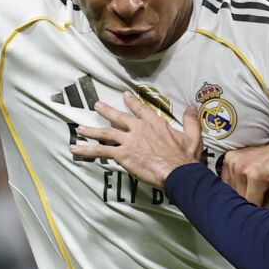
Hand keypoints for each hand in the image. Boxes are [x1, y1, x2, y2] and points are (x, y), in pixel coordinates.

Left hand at [70, 92, 204, 188]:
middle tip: (97, 105)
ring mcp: (129, 140)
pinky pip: (101, 151)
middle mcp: (139, 128)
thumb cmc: (185, 157)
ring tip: (80, 128)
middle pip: (119, 117)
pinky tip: (75, 149)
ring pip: (106, 132)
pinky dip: (87, 150)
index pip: (141, 109)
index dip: (132, 102)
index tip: (125, 96)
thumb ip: (190, 120)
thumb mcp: (193, 136)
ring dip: (92, 130)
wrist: (178, 172)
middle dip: (107, 111)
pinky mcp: (122, 154)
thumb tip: (192, 106)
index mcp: (155, 123)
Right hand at [220, 140, 268, 213]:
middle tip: (267, 190)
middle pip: (241, 197)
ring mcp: (234, 161)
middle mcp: (241, 167)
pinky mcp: (230, 157)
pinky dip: (238, 182)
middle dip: (253, 198)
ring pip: (234, 189)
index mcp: (255, 175)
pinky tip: (250, 178)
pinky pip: (228, 180)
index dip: (261, 205)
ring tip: (260, 183)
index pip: (250, 203)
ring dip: (246, 190)